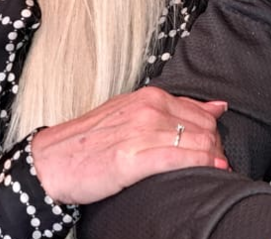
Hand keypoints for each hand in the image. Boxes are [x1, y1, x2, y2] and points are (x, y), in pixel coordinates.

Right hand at [31, 86, 228, 204]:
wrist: (51, 162)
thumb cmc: (91, 141)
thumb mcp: (134, 114)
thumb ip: (177, 110)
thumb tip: (219, 107)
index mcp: (151, 97)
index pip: (201, 113)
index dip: (214, 134)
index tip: (215, 150)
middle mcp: (149, 110)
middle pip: (204, 129)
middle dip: (216, 149)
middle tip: (217, 164)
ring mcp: (141, 132)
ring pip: (197, 143)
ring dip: (212, 159)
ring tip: (215, 172)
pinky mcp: (132, 158)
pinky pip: (179, 159)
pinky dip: (200, 165)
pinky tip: (211, 172)